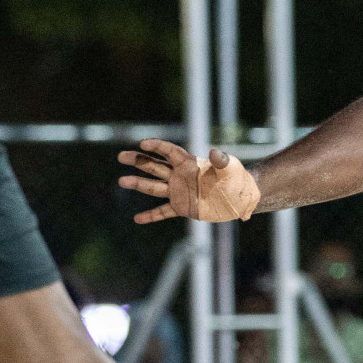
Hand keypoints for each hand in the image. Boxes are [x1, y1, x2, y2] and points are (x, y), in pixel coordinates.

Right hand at [119, 140, 260, 222]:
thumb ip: (222, 161)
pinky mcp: (182, 207)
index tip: (143, 143)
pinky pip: (163, 211)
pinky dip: (151, 215)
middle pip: (155, 165)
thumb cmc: (237, 179)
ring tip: (121, 180)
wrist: (241, 197)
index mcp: (190, 163)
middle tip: (121, 156)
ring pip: (154, 187)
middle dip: (138, 160)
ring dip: (138, 183)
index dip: (157, 146)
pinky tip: (137, 218)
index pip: (170, 151)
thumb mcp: (231, 169)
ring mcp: (179, 191)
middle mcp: (180, 175)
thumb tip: (215, 152)